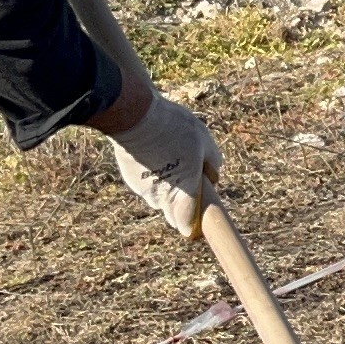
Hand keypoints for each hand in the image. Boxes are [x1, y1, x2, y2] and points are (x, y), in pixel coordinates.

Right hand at [107, 92, 222, 237]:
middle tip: (189, 180)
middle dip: (181, 203)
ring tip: (170, 161)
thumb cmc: (175, 129)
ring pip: (159, 198)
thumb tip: (213, 176)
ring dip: (166, 188)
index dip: (192, 226)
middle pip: (173, 213)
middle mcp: (162, 198)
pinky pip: (146, 185)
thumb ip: (213, 163)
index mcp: (185, 192)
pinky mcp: (131, 180)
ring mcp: (144, 191)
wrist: (136, 117)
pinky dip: (152, 176)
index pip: (186, 225)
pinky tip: (155, 157)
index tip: (197, 225)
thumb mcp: (204, 141)